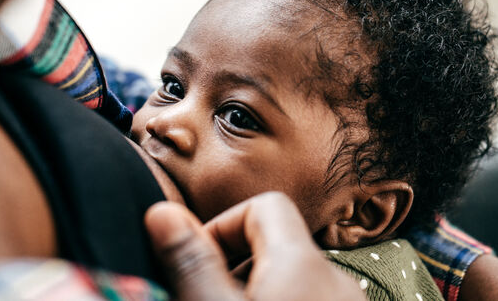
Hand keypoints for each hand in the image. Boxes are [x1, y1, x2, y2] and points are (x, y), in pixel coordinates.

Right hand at [145, 192, 364, 300]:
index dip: (224, 225)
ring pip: (293, 277)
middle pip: (279, 243)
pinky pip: (310, 298)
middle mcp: (335, 278)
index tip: (198, 262)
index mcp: (303, 262)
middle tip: (209, 297)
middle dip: (237, 262)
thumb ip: (191, 261)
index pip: (265, 206)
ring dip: (257, 288)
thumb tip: (161, 210)